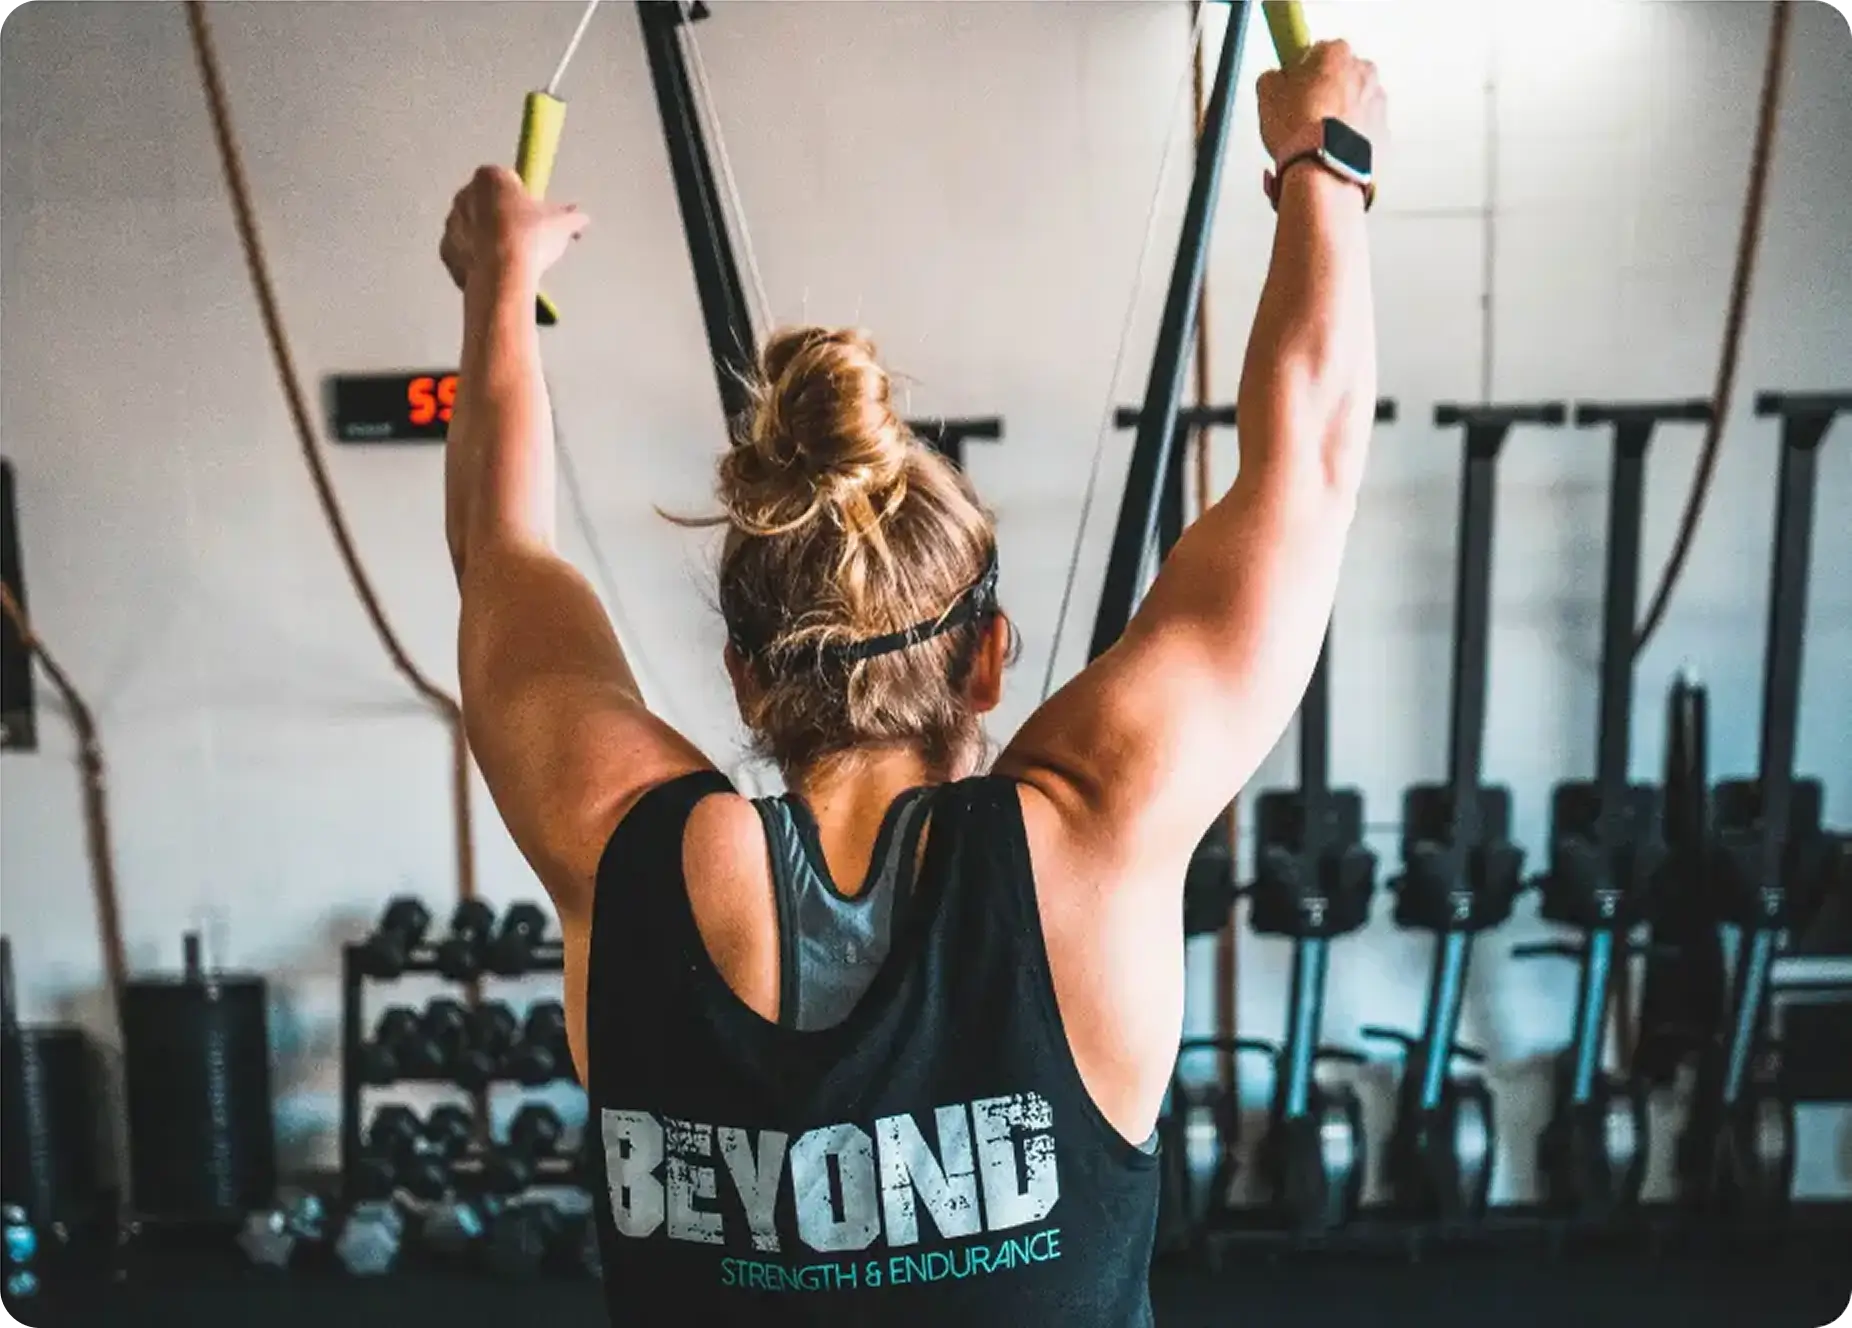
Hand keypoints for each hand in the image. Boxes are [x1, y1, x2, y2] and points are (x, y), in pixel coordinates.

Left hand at [439, 166, 590, 292]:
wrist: (503, 274)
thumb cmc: (530, 238)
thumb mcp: (562, 224)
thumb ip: (572, 216)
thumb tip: (581, 218)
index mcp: (490, 177)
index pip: (508, 180)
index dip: (523, 198)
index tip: (535, 214)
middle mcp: (464, 194)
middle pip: (488, 204)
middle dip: (503, 217)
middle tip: (526, 238)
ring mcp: (452, 224)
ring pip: (474, 229)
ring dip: (489, 240)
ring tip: (513, 260)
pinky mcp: (446, 252)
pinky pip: (464, 254)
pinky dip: (477, 262)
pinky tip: (497, 273)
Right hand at [1256, 40, 1386, 163]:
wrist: (1324, 172)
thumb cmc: (1301, 131)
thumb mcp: (1267, 94)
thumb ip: (1273, 77)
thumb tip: (1275, 79)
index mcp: (1337, 54)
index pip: (1318, 51)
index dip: (1301, 70)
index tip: (1292, 84)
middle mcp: (1365, 74)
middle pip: (1341, 77)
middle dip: (1324, 93)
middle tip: (1300, 116)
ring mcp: (1378, 105)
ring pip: (1354, 106)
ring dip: (1338, 118)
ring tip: (1313, 141)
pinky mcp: (1383, 136)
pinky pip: (1363, 133)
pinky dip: (1349, 141)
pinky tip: (1329, 154)